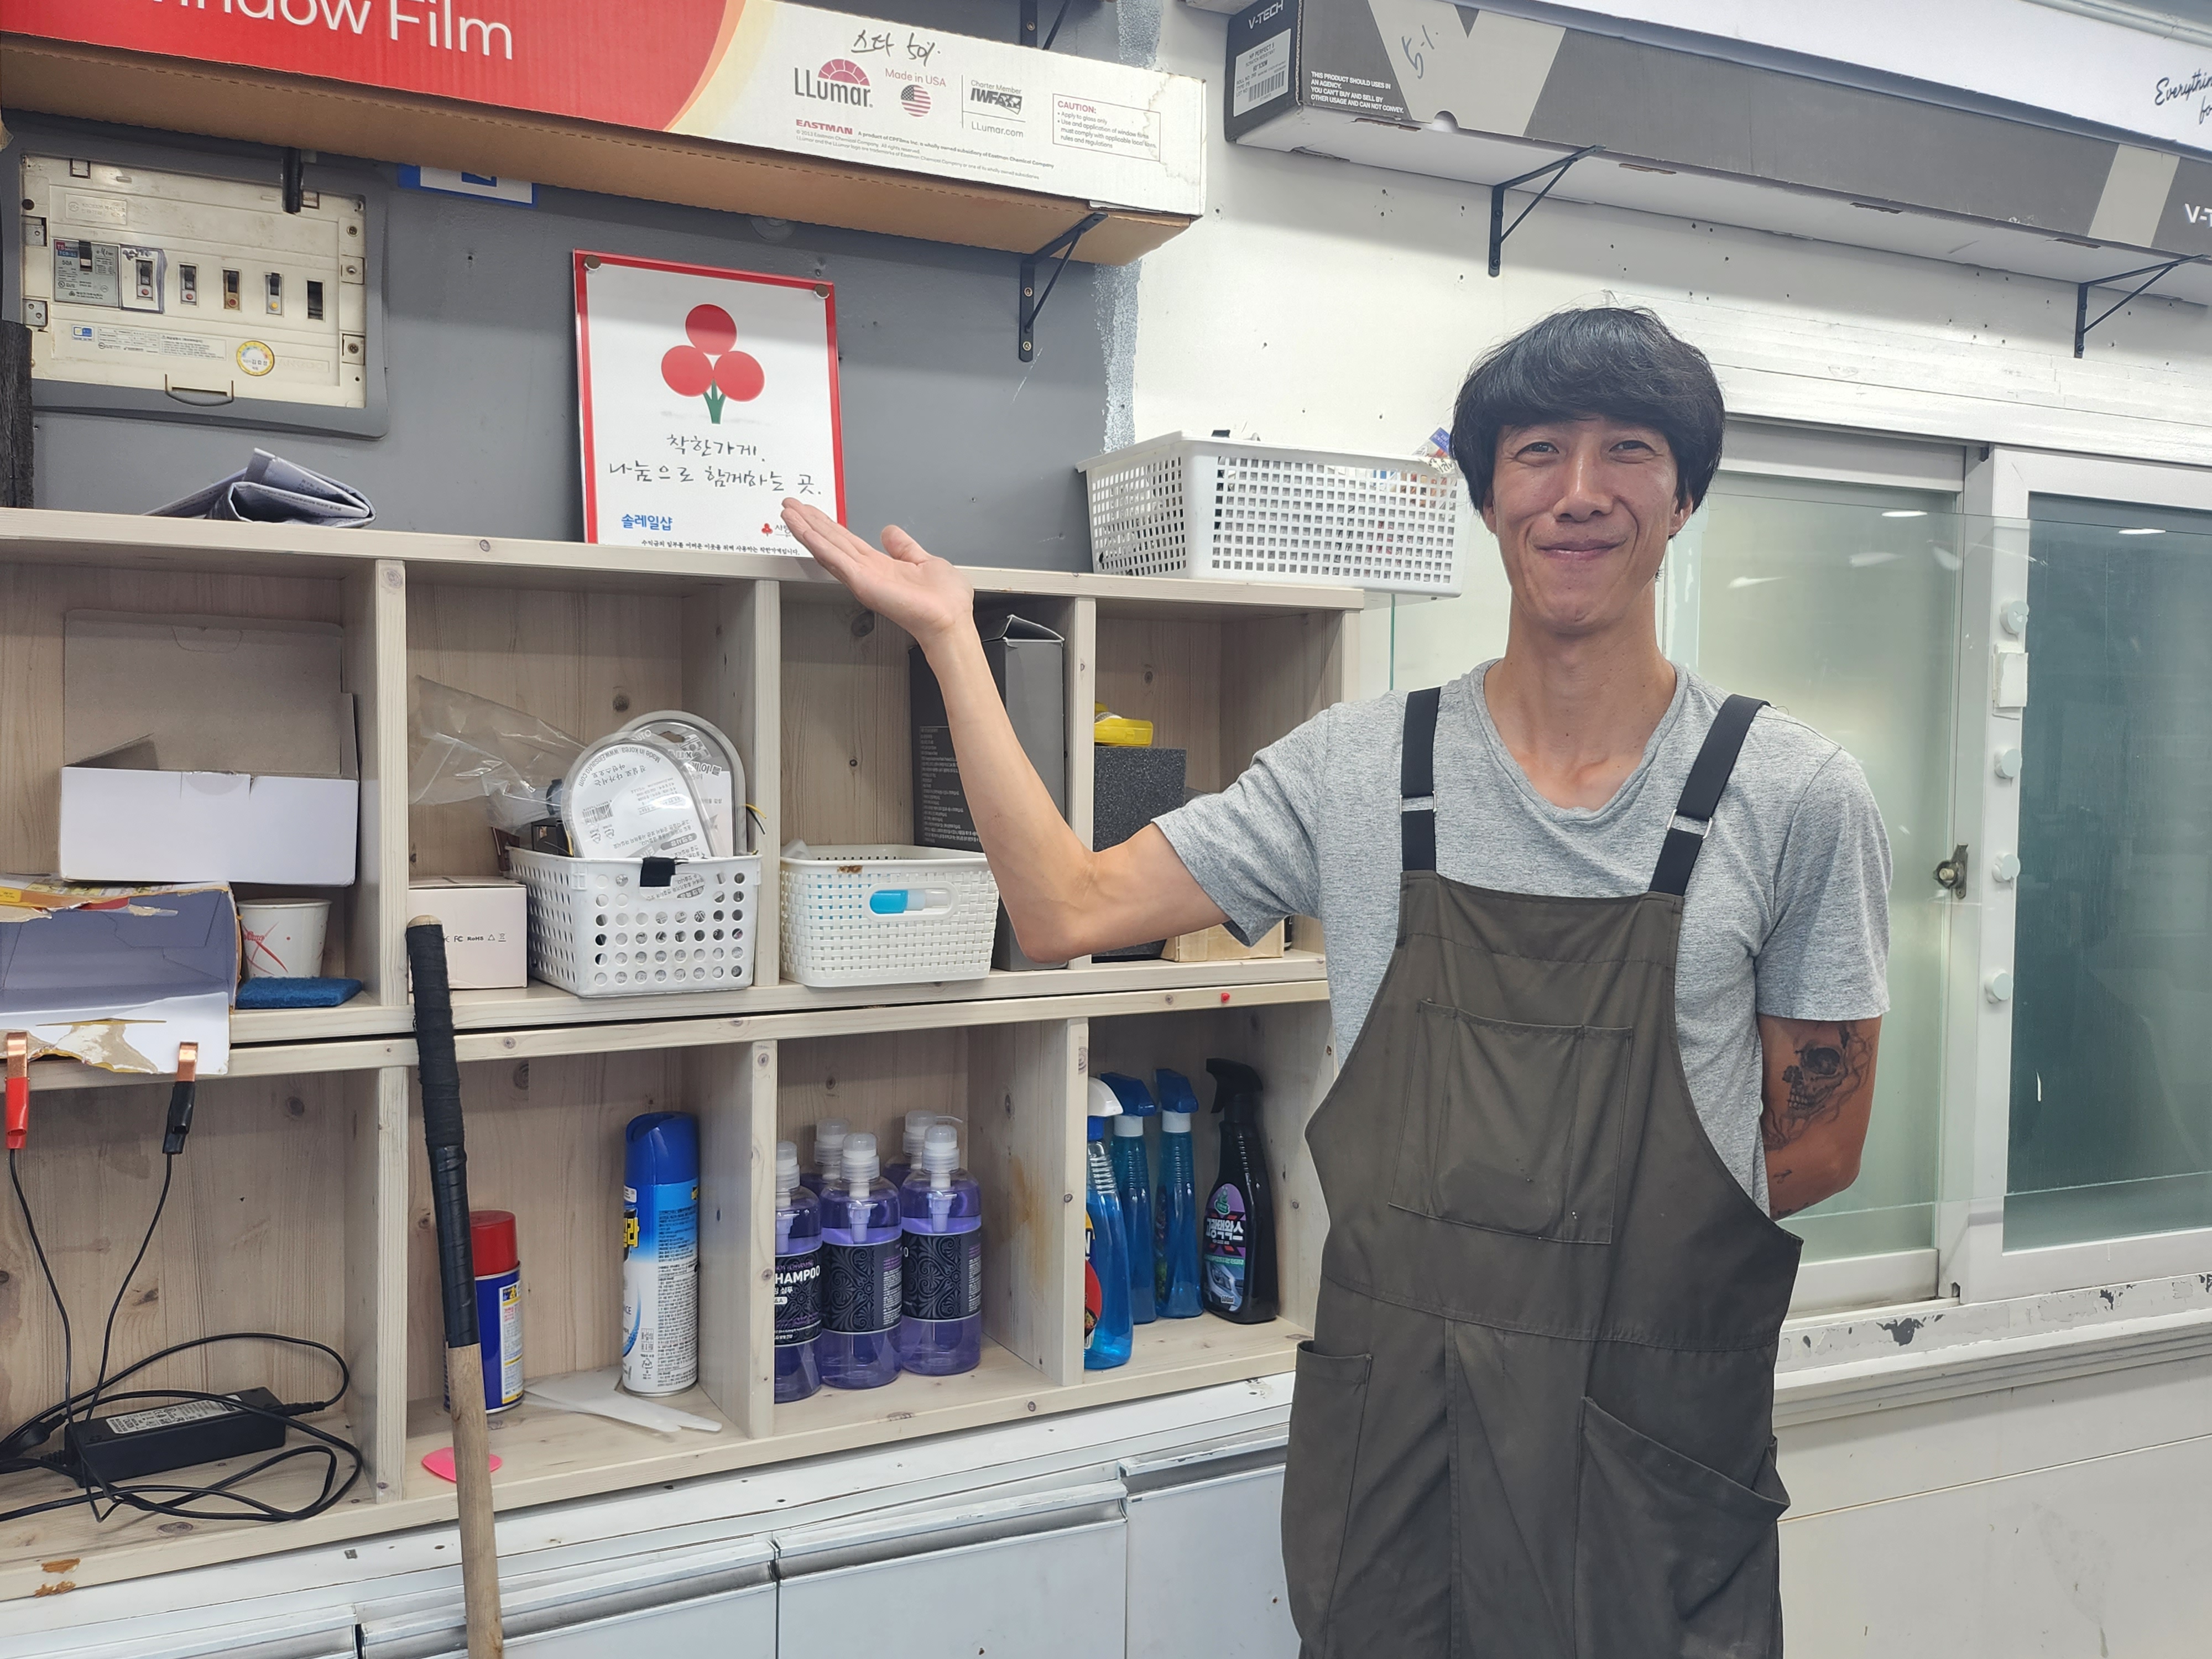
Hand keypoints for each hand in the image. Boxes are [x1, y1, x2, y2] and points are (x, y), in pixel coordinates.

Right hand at [781, 499, 975, 652]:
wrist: (950, 620)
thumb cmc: (944, 601)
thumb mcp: (924, 560)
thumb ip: (904, 547)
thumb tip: (890, 532)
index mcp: (880, 565)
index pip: (846, 541)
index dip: (827, 525)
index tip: (812, 511)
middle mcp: (867, 571)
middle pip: (831, 541)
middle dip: (809, 522)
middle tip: (789, 505)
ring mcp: (862, 577)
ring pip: (827, 547)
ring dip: (806, 529)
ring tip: (788, 512)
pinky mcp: (862, 582)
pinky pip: (835, 559)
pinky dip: (817, 543)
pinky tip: (803, 531)